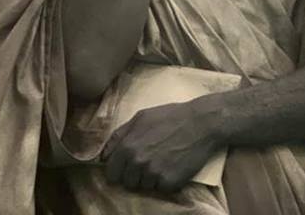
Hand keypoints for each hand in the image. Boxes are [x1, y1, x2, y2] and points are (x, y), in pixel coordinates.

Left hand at [101, 100, 221, 193]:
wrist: (201, 123)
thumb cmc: (170, 116)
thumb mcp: (140, 117)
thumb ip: (119, 135)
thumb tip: (103, 155)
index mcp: (127, 147)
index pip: (111, 173)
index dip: (118, 170)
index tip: (126, 167)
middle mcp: (137, 163)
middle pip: (126, 183)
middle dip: (134, 175)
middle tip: (148, 162)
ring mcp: (153, 174)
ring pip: (144, 187)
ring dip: (150, 178)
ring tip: (162, 162)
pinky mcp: (169, 183)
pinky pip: (160, 189)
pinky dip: (165, 181)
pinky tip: (172, 166)